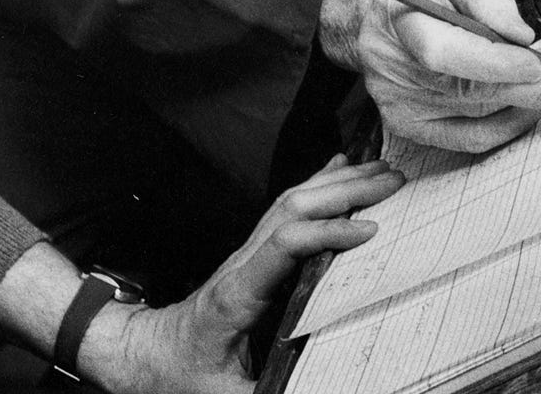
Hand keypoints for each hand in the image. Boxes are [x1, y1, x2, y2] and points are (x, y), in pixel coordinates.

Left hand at [98, 156, 405, 393]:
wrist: (147, 354)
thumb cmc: (182, 374)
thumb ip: (267, 393)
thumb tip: (318, 390)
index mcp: (237, 294)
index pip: (284, 245)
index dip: (327, 233)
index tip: (369, 231)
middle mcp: (243, 264)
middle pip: (292, 209)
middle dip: (344, 190)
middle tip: (393, 181)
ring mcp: (247, 254)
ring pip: (291, 202)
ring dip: (336, 182)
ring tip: (380, 169)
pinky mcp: (252, 255)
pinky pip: (286, 210)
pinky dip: (317, 185)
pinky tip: (339, 169)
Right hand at [317, 0, 540, 153]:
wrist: (367, 22)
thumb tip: (522, 37)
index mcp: (405, 24)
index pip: (447, 54)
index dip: (493, 64)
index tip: (538, 66)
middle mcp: (398, 72)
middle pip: (476, 92)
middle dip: (537, 93)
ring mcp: (402, 106)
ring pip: (480, 118)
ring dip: (528, 109)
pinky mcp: (409, 128)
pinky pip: (469, 139)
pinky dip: (506, 128)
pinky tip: (529, 111)